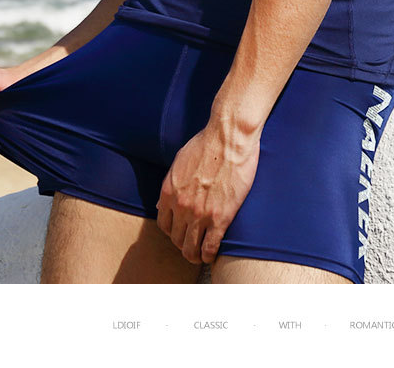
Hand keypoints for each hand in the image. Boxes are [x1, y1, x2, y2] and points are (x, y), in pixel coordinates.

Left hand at [156, 122, 259, 264]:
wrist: (229, 137)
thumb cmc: (207, 143)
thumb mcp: (180, 161)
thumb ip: (171, 184)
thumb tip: (164, 203)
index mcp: (169, 191)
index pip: (163, 224)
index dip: (172, 232)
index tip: (180, 232)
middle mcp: (181, 206)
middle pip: (176, 239)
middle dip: (183, 244)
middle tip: (192, 245)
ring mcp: (200, 214)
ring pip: (191, 249)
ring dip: (194, 255)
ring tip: (200, 256)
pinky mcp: (220, 218)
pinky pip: (210, 247)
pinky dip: (209, 255)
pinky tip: (211, 255)